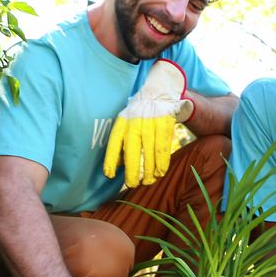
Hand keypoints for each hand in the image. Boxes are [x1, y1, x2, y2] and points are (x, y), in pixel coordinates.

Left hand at [103, 59, 193, 187]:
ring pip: (150, 148)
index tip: (109, 175)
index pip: (115, 141)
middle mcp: (135, 120)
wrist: (160, 92)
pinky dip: (162, 161)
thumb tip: (116, 166)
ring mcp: (151, 120)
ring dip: (150, 168)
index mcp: (123, 121)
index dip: (111, 158)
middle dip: (132, 168)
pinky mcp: (165, 121)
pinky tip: (161, 172)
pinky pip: (163, 145)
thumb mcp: (127, 124)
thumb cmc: (140, 115)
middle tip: (132, 184)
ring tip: (148, 181)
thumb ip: (122, 143)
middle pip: (132, 146)